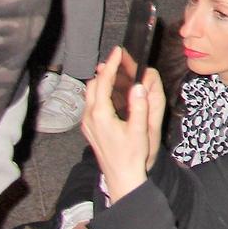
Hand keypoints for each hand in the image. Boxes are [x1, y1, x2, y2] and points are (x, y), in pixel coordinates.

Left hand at [80, 48, 160, 196]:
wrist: (121, 177)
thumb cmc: (131, 156)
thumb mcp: (140, 131)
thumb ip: (139, 107)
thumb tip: (139, 85)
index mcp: (101, 115)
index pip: (103, 82)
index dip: (112, 65)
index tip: (118, 52)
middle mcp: (90, 117)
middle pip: (93, 85)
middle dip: (106, 70)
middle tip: (120, 59)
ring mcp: (87, 123)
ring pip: (89, 94)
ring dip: (101, 80)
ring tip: (117, 72)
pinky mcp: (89, 128)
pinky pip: (91, 103)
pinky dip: (100, 92)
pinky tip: (112, 92)